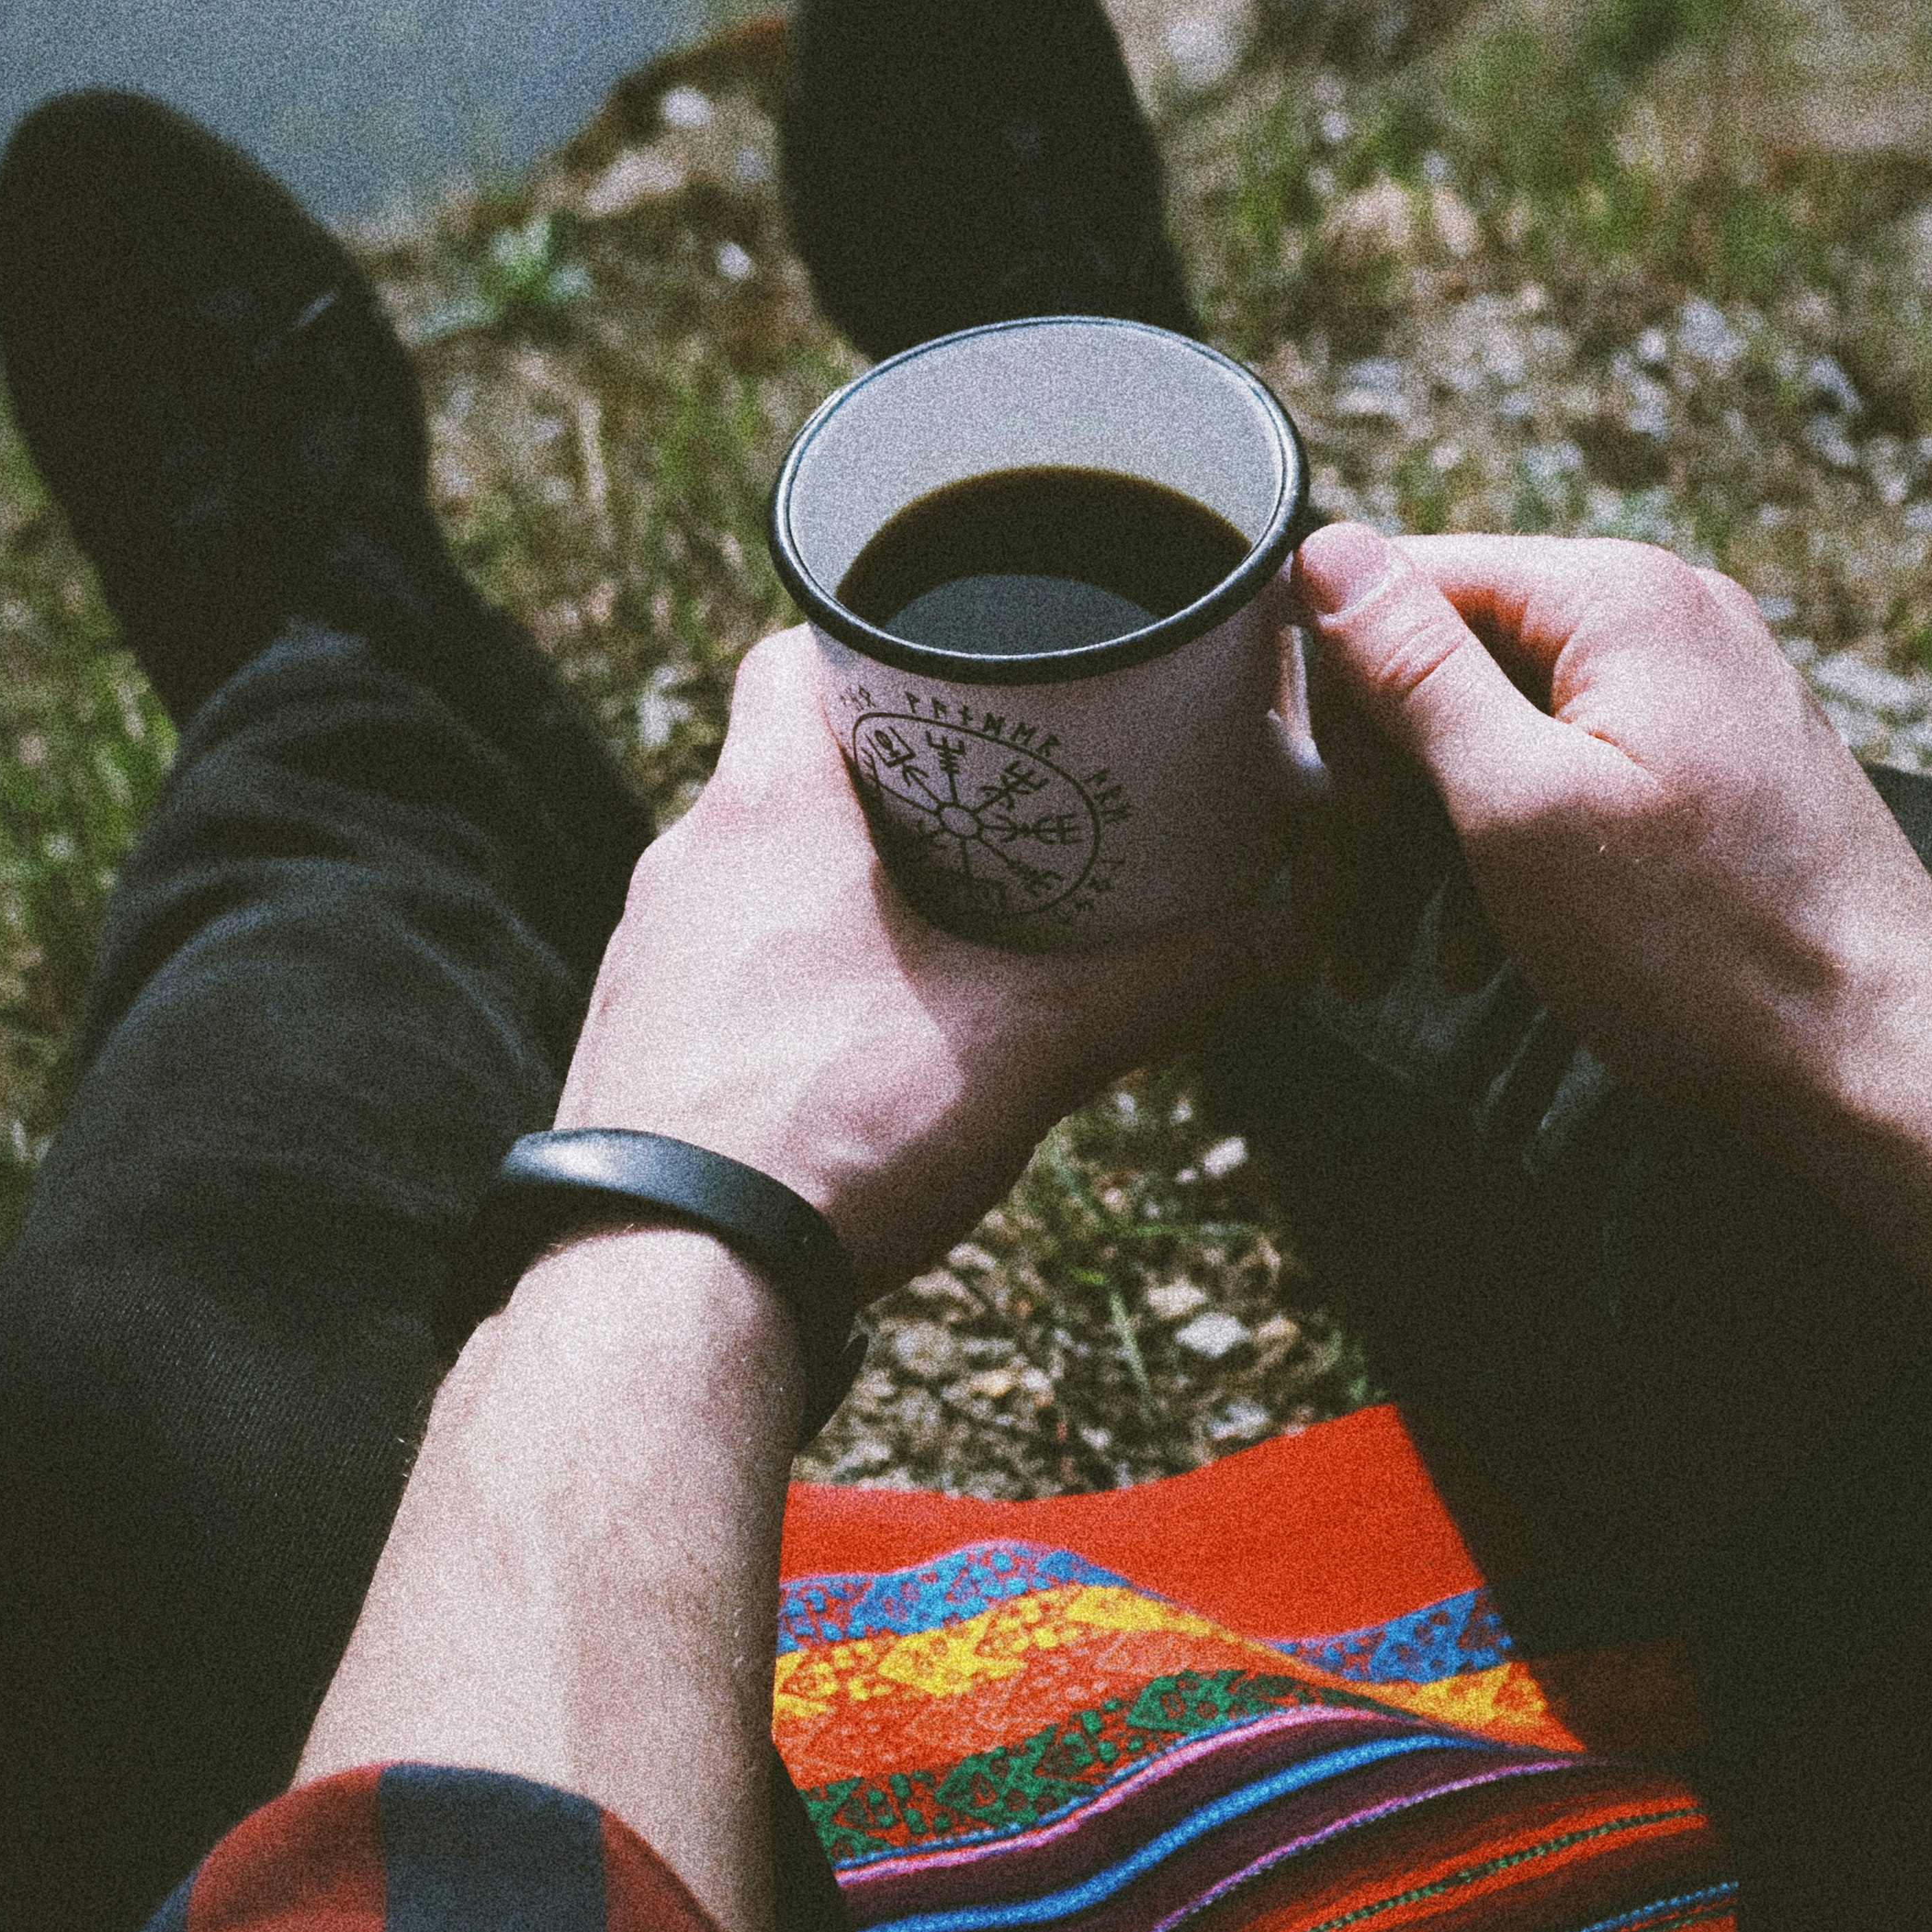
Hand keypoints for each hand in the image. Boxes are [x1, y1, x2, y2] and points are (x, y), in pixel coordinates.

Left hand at [555, 625, 1284, 1295]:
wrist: (661, 1293)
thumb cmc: (827, 1134)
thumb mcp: (1030, 1045)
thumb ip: (1170, 983)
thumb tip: (1290, 937)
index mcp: (765, 806)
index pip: (792, 648)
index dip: (876, 638)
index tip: (963, 661)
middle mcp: (686, 857)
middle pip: (789, 757)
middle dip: (895, 768)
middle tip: (1002, 790)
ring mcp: (648, 952)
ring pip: (758, 864)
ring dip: (846, 871)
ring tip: (954, 907)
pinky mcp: (640, 1038)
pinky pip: (727, 956)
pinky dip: (799, 959)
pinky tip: (870, 1018)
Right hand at [1295, 522, 1931, 1153]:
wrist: (1889, 1065)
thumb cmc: (1707, 949)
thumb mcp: (1519, 805)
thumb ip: (1416, 668)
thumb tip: (1327, 547)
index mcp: (1619, 596)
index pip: (1414, 582)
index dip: (1338, 696)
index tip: (1301, 812)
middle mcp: (1668, 617)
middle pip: (1456, 666)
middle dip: (1378, 798)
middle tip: (1329, 920)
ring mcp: (1702, 691)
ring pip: (1507, 736)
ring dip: (1430, 845)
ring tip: (1381, 964)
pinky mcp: (1718, 767)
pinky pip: (1574, 779)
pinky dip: (1510, 857)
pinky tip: (1476, 955)